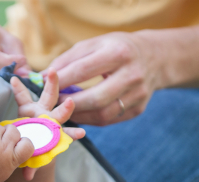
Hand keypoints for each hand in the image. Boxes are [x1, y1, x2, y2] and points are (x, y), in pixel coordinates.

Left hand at [0, 113, 34, 181]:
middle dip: (8, 135)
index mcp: (12, 159)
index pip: (27, 144)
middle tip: (0, 142)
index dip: (23, 142)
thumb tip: (19, 143)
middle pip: (14, 130)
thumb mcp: (8, 170)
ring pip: (0, 125)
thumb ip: (15, 156)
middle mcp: (3, 147)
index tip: (16, 145)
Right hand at [10, 70, 85, 179]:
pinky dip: (17, 87)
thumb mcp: (31, 157)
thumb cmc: (32, 148)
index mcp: (54, 132)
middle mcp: (50, 118)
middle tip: (70, 102)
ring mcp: (41, 109)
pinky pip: (22, 95)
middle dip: (66, 108)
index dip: (74, 134)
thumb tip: (28, 179)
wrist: (26, 137)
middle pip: (61, 111)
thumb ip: (31, 165)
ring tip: (53, 72)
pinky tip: (13, 78)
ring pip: (49, 94)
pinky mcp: (27, 104)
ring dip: (52, 83)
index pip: (66, 134)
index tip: (82, 133)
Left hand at [45, 32, 160, 125]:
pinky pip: (110, 120)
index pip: (83, 70)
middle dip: (70, 104)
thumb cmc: (117, 48)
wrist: (154, 57)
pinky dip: (91, 119)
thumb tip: (45, 77)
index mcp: (119, 52)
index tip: (45, 85)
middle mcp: (132, 74)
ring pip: (103, 114)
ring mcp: (138, 94)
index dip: (61, 80)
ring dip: (79, 115)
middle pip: (95, 98)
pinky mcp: (139, 108)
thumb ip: (69, 59)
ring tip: (64, 110)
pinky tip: (80, 114)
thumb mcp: (95, 44)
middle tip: (53, 103)